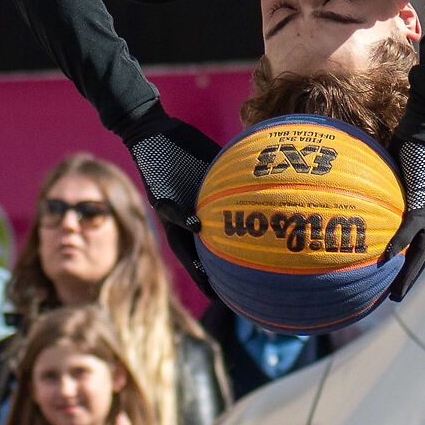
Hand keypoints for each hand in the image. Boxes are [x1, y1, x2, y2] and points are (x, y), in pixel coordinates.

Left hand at [121, 107, 221, 298]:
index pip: (208, 246)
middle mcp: (180, 217)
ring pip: (177, 240)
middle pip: (191, 254)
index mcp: (194, 213)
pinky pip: (169, 210)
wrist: (152, 129)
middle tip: (219, 295)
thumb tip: (271, 175)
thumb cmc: (184, 146)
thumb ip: (233, 174)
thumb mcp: (212, 163)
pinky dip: (182, 218)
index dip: (219, 267)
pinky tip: (196, 226)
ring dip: (189, 256)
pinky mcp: (157, 194)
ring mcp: (168, 208)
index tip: (237, 287)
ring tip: (205, 273)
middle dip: (202, 276)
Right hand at [384, 141, 424, 300]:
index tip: (395, 277)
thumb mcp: (392, 168)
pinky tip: (385, 260)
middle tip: (395, 298)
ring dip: (409, 275)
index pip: (419, 242)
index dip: (409, 262)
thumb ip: (379, 181)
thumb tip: (353, 182)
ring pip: (421, 253)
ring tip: (395, 295)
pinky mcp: (422, 205)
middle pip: (422, 255)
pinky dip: (398, 246)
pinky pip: (408, 232)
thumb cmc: (411, 141)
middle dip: (410, 278)